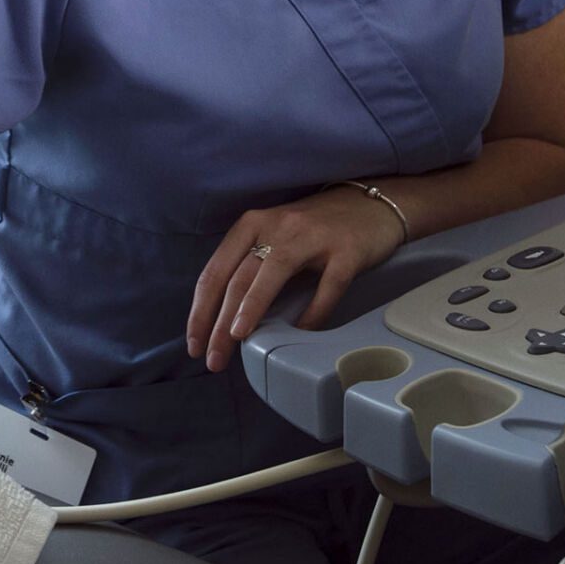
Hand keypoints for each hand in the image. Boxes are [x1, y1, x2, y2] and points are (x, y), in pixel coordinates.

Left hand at [186, 184, 407, 372]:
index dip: (200, 311)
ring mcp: (312, 237)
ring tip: (238, 339)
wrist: (370, 205)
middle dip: (219, 323)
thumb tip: (223, 320)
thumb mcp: (274, 237)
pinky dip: (313, 312)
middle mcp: (277, 227)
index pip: (215, 272)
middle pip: (238, 278)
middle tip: (213, 358)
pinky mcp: (346, 251)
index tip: (193, 344)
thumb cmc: (314, 228)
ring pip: (272, 275)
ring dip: (251, 309)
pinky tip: (302, 332)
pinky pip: (327, 285)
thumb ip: (251, 267)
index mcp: (252, 224)